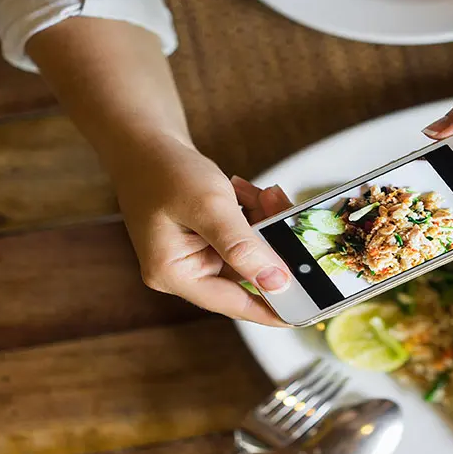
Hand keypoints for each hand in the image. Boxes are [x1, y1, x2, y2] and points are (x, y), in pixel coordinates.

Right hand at [109, 136, 293, 325]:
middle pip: (246, 273)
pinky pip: (244, 236)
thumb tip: (277, 282)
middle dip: (272, 246)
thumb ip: (244, 247)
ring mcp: (195, 255)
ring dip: (265, 223)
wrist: (144, 141)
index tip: (308, 312)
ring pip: (250, 251)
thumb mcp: (210, 206)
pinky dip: (254, 215)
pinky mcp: (206, 239)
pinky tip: (252, 193)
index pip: (233, 303)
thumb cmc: (165, 170)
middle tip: (289, 220)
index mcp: (174, 273)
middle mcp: (183, 270)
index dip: (273, 308)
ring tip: (266, 196)